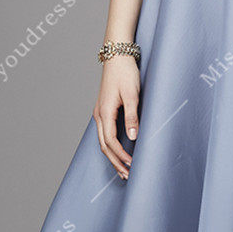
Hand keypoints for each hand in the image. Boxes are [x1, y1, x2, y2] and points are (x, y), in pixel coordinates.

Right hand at [93, 55, 140, 178]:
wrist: (117, 55)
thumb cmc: (125, 73)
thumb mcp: (132, 95)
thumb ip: (132, 117)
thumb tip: (133, 137)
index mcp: (105, 113)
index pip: (111, 142)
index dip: (121, 156)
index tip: (132, 165)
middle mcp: (99, 115)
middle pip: (104, 146)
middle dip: (115, 162)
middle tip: (126, 176)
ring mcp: (100, 113)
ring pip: (103, 141)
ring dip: (112, 156)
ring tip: (123, 169)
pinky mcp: (104, 110)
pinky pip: (105, 134)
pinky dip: (111, 146)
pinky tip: (119, 151)